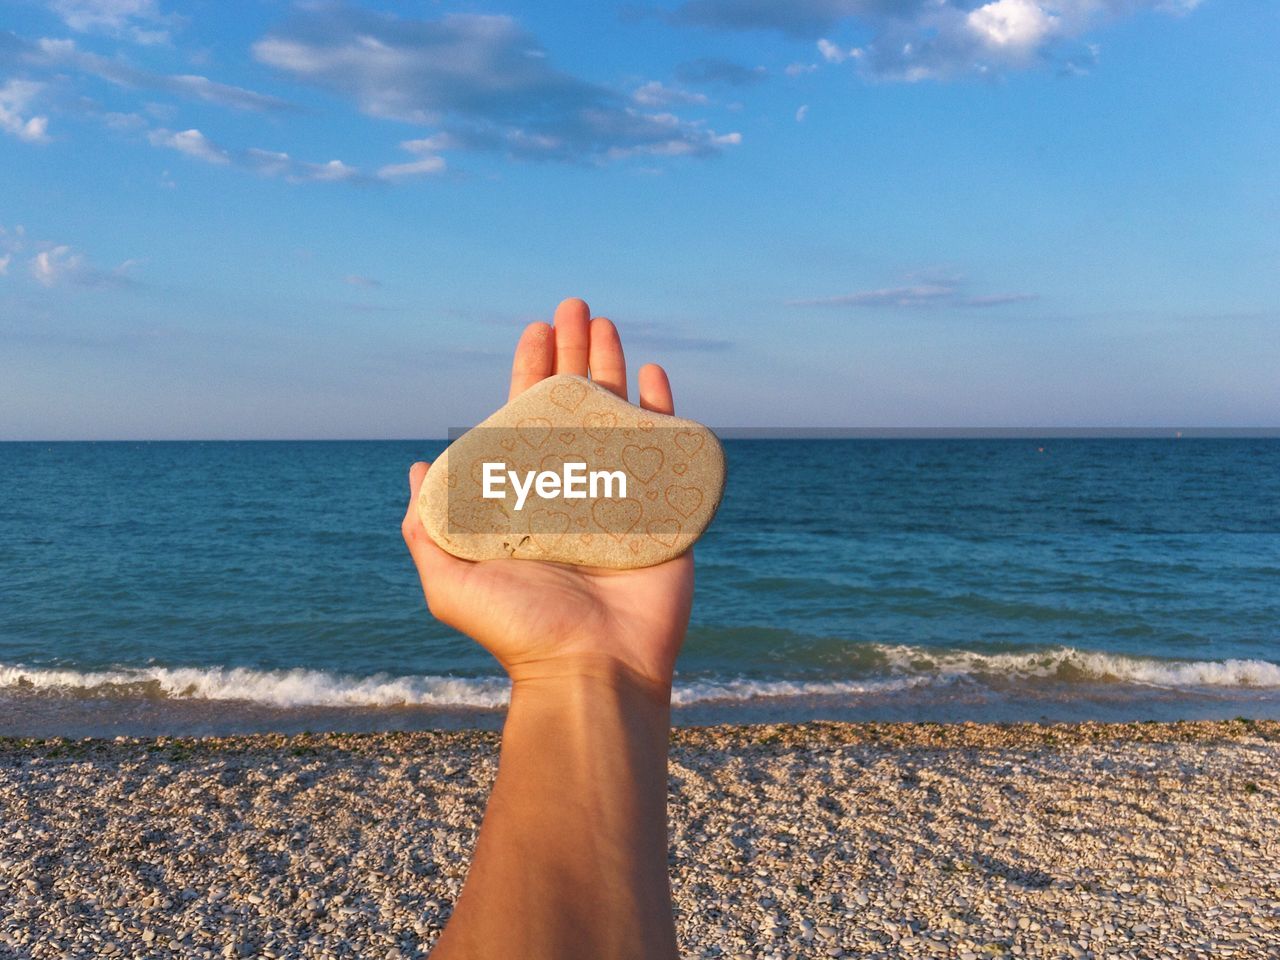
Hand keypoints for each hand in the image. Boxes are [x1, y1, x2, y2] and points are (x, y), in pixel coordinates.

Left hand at [402, 298, 693, 693]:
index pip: (525, 418)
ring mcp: (620, 498)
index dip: (530, 372)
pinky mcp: (664, 513)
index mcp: (527, 498)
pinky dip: (664, 410)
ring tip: (608, 324)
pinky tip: (655, 374)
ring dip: (613, 368)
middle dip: (574, 353)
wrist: (592, 672)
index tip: (535, 330)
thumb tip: (418, 469)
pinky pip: (667, 451)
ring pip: (618, 417)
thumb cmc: (520, 631)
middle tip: (576, 306)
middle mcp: (572, 490)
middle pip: (573, 406)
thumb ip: (430, 526)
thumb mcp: (452, 581)